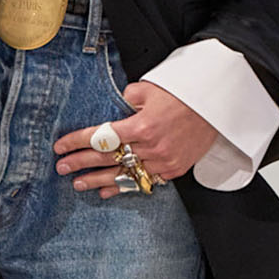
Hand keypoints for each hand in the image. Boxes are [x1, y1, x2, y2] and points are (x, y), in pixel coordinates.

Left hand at [54, 81, 218, 198]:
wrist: (218, 106)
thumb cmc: (183, 93)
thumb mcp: (150, 88)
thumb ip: (127, 98)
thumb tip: (115, 107)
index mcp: (142, 125)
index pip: (101, 136)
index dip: (77, 141)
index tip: (60, 146)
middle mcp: (151, 147)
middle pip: (107, 158)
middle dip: (81, 163)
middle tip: (61, 167)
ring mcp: (163, 161)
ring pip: (123, 174)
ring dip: (98, 180)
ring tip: (78, 184)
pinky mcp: (174, 170)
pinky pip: (144, 181)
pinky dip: (124, 186)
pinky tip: (106, 190)